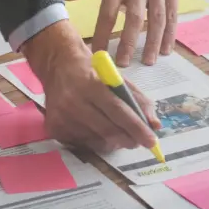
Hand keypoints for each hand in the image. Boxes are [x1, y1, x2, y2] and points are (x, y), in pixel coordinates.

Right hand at [21, 21, 160, 151]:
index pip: (117, 111)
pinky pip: (82, 144)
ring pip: (95, 140)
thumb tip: (154, 125)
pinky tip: (94, 129)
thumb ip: (137, 100)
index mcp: (90, 84)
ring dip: (111, 141)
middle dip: (128, 139)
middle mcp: (73, 101)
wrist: (57, 64)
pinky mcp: (53, 128)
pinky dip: (94, 141)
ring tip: (115, 131)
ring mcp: (61, 116)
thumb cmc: (91, 70)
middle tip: (138, 141)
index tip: (151, 140)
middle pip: (107, 130)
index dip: (136, 127)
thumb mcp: (116, 77)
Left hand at [61, 0, 175, 65]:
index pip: (107, 12)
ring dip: (152, 42)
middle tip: (121, 64)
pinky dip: (170, 31)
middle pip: (133, 20)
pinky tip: (166, 47)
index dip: (101, 34)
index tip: (96, 52)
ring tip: (148, 61)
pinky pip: (172, 12)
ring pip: (157, 19)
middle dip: (127, 44)